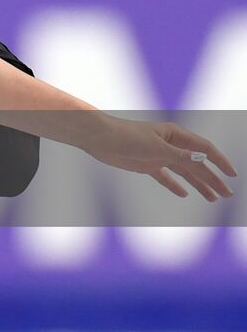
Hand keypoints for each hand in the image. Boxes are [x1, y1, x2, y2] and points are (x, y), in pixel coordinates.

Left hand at [88, 118, 235, 200]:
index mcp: (176, 135)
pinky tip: (184, 193)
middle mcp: (170, 145)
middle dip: (212, 179)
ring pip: (184, 172)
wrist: (99, 138)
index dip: (220, 161)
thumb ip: (180, 156)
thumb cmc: (127, 136)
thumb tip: (202, 162)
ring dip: (198, 184)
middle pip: (197, 164)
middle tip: (226, 194)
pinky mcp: (146, 164)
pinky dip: (175, 185)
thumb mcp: (157, 147)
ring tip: (212, 198)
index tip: (232, 175)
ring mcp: (159, 155)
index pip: (204, 149)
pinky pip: (165, 176)